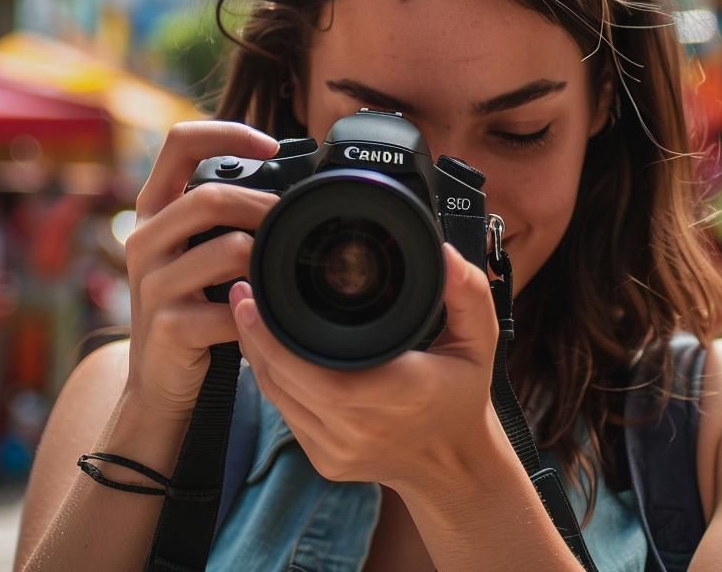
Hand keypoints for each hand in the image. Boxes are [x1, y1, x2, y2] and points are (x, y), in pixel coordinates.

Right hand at [122, 121, 281, 419]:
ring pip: (229, 249)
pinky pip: (231, 307)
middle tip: (295, 223)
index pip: (179, 142)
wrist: (159, 381)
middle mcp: (144, 238)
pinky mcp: (168, 325)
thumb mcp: (197, 250)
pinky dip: (259, 310)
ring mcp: (152, 283)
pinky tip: (265, 315)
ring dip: (269, 259)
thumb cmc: (195, 305)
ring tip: (284, 271)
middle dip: (265, 207)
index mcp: (154, 209)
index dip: (228, 132)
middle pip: (210, 197)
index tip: (272, 145)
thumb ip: (225, 216)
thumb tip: (295, 181)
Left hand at [229, 242, 503, 492]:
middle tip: (242, 291)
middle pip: (282, 379)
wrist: (454, 466)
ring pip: (277, 397)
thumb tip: (446, 256)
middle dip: (254, 335)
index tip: (254, 296)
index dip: (273, 337)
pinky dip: (273, 380)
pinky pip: (285, 415)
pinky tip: (265, 351)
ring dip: (256, 356)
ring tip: (246, 313)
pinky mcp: (325, 462)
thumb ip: (468, 294)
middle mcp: (360, 429)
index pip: (315, 370)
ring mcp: (338, 451)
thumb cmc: (462, 395)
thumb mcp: (479, 341)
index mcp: (396, 394)